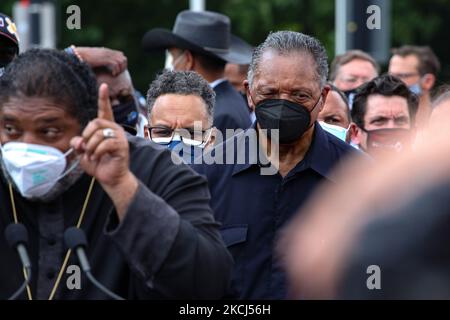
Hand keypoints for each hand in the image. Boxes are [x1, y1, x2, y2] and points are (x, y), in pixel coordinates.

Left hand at [71, 84, 137, 218]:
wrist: (111, 179)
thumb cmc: (99, 164)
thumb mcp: (84, 152)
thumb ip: (79, 143)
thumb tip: (78, 140)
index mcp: (107, 128)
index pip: (105, 111)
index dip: (103, 98)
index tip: (102, 85)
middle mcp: (115, 130)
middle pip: (96, 122)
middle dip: (87, 135)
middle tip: (86, 148)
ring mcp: (120, 138)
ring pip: (99, 134)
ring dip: (91, 147)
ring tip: (92, 156)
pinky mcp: (122, 147)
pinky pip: (105, 144)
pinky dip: (97, 152)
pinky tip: (97, 158)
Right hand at [75, 47, 127, 75]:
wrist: (77, 55)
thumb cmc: (83, 59)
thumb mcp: (94, 58)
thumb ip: (100, 60)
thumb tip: (101, 64)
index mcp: (106, 51)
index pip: (121, 55)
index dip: (122, 63)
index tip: (117, 70)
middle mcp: (108, 52)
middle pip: (124, 58)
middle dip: (123, 67)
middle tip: (117, 73)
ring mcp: (107, 55)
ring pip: (121, 61)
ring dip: (120, 69)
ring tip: (115, 74)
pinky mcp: (104, 59)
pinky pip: (116, 64)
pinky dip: (116, 70)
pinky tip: (113, 74)